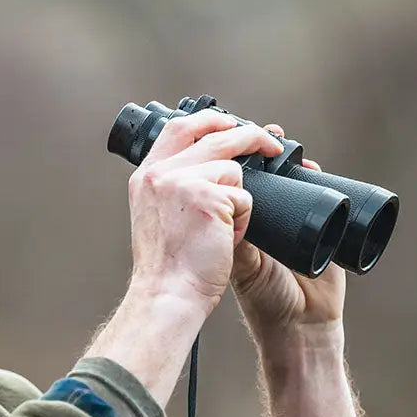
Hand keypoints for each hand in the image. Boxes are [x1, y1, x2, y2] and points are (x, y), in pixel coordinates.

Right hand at [127, 109, 283, 316]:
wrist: (168, 296)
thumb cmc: (167, 270)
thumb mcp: (158, 218)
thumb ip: (173, 189)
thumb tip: (209, 167)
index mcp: (146, 177)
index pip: (178, 128)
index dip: (209, 121)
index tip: (229, 123)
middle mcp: (161, 174)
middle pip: (214, 134)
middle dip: (249, 135)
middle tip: (270, 144)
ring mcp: (184, 182)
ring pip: (234, 169)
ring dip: (238, 200)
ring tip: (222, 232)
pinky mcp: (210, 198)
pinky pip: (245, 198)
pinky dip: (243, 222)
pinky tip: (224, 242)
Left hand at [230, 123, 346, 348]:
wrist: (300, 324)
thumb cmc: (265, 302)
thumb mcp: (242, 267)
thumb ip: (234, 240)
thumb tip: (218, 208)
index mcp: (237, 227)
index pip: (232, 186)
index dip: (230, 164)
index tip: (227, 145)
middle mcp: (262, 219)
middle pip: (262, 175)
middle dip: (258, 151)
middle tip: (259, 136)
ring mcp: (291, 220)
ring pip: (289, 179)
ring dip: (288, 158)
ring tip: (280, 143)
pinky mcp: (322, 224)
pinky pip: (318, 191)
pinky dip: (315, 174)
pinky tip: (310, 165)